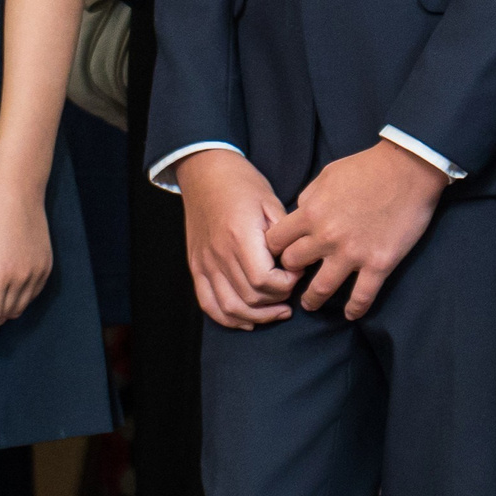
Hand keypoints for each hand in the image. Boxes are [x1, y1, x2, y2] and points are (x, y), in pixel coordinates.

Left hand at [0, 165, 53, 329]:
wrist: (18, 186)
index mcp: (0, 273)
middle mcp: (24, 276)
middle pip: (5, 316)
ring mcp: (39, 270)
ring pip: (21, 307)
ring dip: (3, 305)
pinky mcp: (47, 263)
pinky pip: (33, 292)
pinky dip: (18, 294)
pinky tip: (5, 278)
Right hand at [176, 148, 293, 329]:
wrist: (206, 174)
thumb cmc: (243, 184)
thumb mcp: (271, 202)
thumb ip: (283, 235)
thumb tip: (296, 262)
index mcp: (240, 236)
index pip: (264, 280)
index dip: (287, 283)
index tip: (300, 271)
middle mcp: (219, 254)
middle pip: (250, 296)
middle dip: (278, 299)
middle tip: (293, 287)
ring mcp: (204, 263)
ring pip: (230, 307)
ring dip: (258, 316)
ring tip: (280, 311)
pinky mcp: (196, 267)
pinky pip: (208, 304)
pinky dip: (229, 318)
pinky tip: (250, 321)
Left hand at [265, 141, 447, 318]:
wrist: (410, 168)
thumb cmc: (368, 167)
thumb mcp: (328, 174)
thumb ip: (309, 198)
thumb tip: (299, 214)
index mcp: (311, 212)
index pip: (275, 242)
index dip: (276, 249)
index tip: (282, 254)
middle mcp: (327, 237)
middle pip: (293, 266)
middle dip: (291, 272)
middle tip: (296, 277)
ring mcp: (353, 253)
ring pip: (320, 289)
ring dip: (312, 300)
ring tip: (312, 304)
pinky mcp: (379, 263)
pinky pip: (362, 296)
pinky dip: (355, 309)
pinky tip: (352, 314)